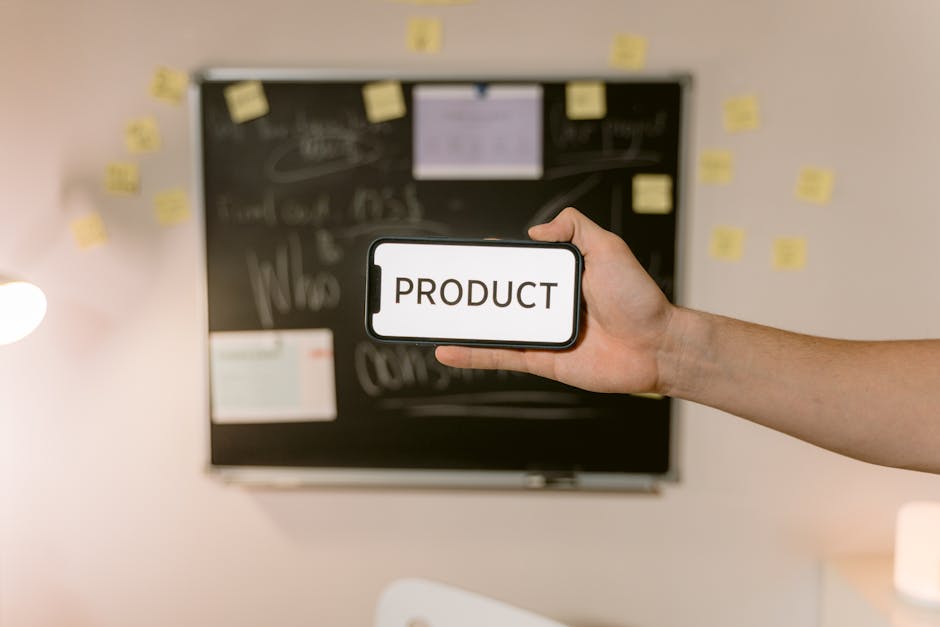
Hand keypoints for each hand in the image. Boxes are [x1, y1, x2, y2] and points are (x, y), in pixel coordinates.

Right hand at [435, 207, 677, 393]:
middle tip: (437, 284)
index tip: (464, 254)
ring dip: (461, 323)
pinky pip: (502, 356)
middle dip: (467, 290)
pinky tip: (447, 350)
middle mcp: (546, 306)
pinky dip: (473, 354)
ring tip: (430, 316)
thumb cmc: (638, 296)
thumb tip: (534, 231)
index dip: (491, 260)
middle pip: (497, 296)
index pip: (516, 266)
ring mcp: (542, 334)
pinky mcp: (542, 360)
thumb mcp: (607, 247)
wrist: (657, 344)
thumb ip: (574, 227)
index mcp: (558, 278)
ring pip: (493, 327)